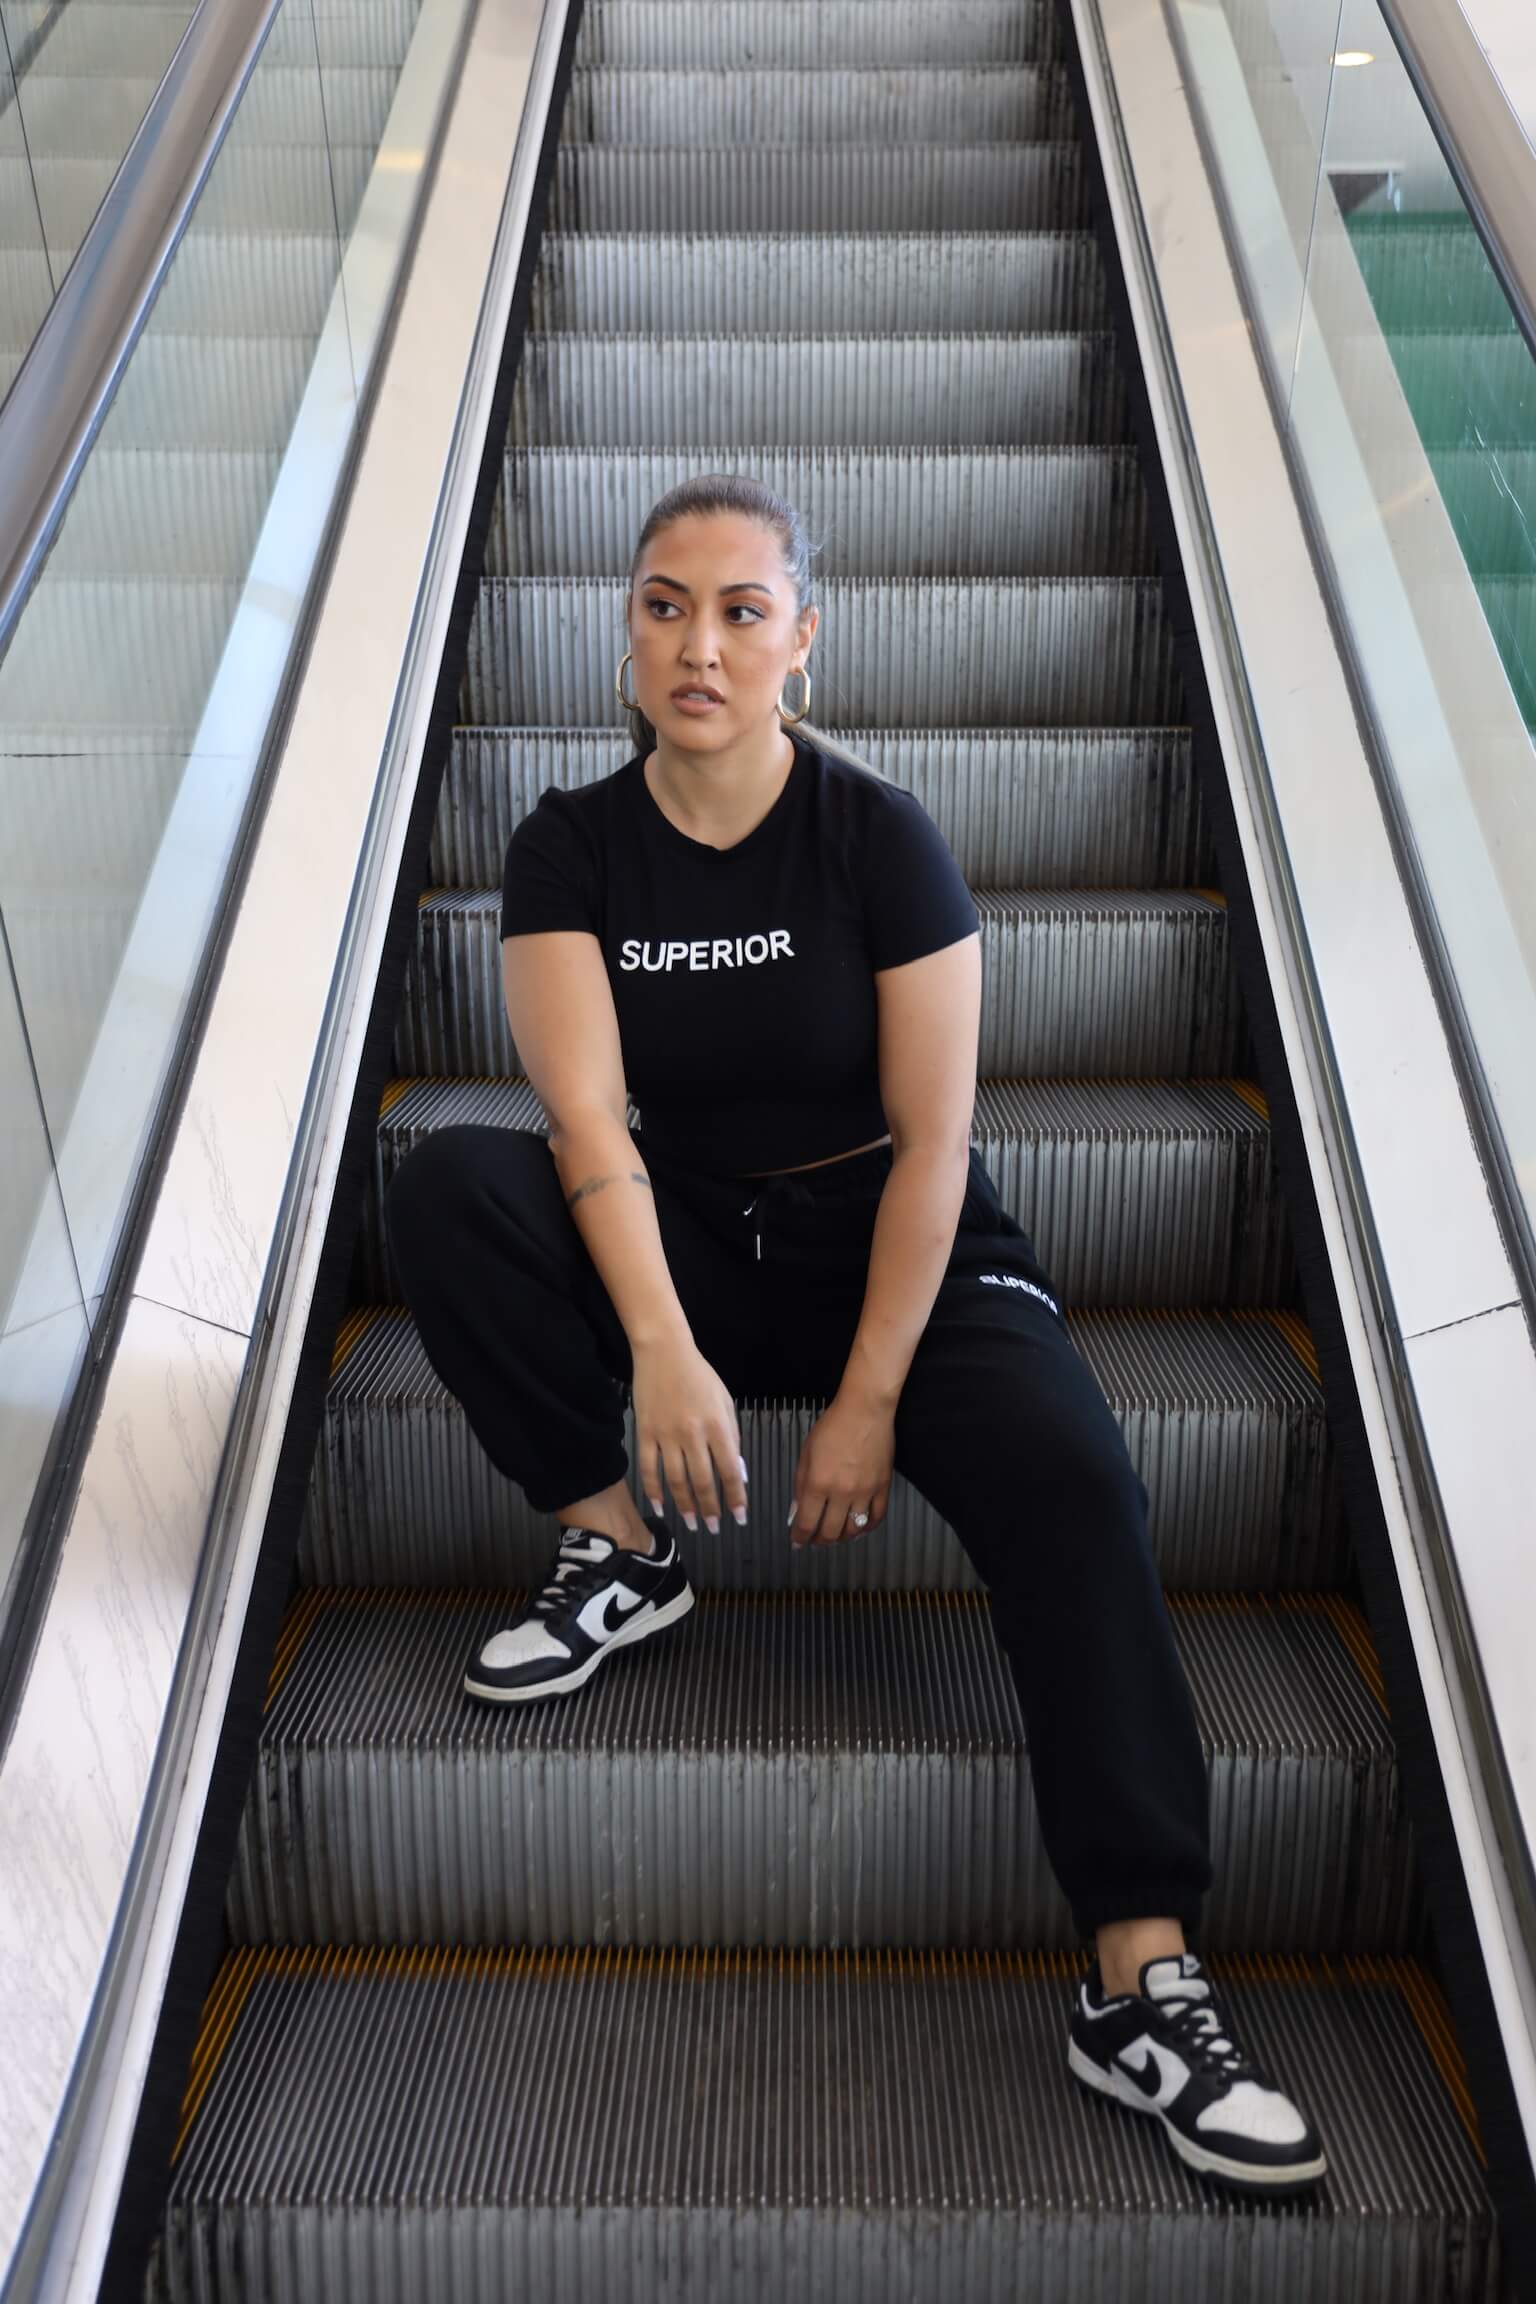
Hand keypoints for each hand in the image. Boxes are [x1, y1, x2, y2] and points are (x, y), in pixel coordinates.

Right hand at [631, 1333, 748, 1533]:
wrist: (664, 1352)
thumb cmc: (700, 1376)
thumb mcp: (726, 1402)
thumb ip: (733, 1437)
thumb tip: (738, 1472)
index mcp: (718, 1425)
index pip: (730, 1470)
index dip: (736, 1497)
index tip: (739, 1517)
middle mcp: (693, 1433)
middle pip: (702, 1481)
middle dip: (710, 1509)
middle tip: (715, 1528)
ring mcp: (666, 1435)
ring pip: (675, 1480)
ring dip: (685, 1506)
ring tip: (692, 1524)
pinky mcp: (644, 1433)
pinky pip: (648, 1469)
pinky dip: (653, 1491)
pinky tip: (660, 1507)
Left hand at [787, 1389, 894, 1547]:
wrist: (865, 1411)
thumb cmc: (832, 1427)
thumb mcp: (806, 1453)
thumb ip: (800, 1485)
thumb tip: (796, 1512)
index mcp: (818, 1483)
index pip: (806, 1523)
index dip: (799, 1537)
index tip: (796, 1541)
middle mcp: (842, 1493)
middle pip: (830, 1532)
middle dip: (819, 1541)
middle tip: (815, 1539)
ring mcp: (865, 1492)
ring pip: (853, 1530)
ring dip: (842, 1538)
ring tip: (835, 1535)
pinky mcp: (883, 1488)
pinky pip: (876, 1518)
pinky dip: (866, 1528)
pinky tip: (859, 1528)